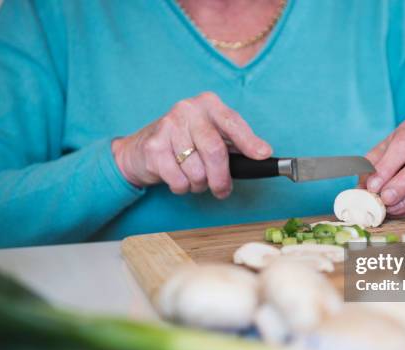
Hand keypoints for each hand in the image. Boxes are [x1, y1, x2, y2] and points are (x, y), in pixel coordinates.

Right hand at [111, 92, 271, 198]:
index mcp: (209, 105)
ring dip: (199, 184)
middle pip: (214, 151)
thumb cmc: (186, 142)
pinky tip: (178, 177)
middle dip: (221, 178)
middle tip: (222, 190)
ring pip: (197, 171)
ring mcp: (169, 126)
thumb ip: (237, 143)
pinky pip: (179, 180)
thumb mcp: (213, 135)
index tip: (262, 154)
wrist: (141, 148)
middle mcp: (188, 110)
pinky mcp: (153, 147)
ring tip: (194, 178)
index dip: (249, 142)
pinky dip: (182, 187)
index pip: (233, 123)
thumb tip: (263, 154)